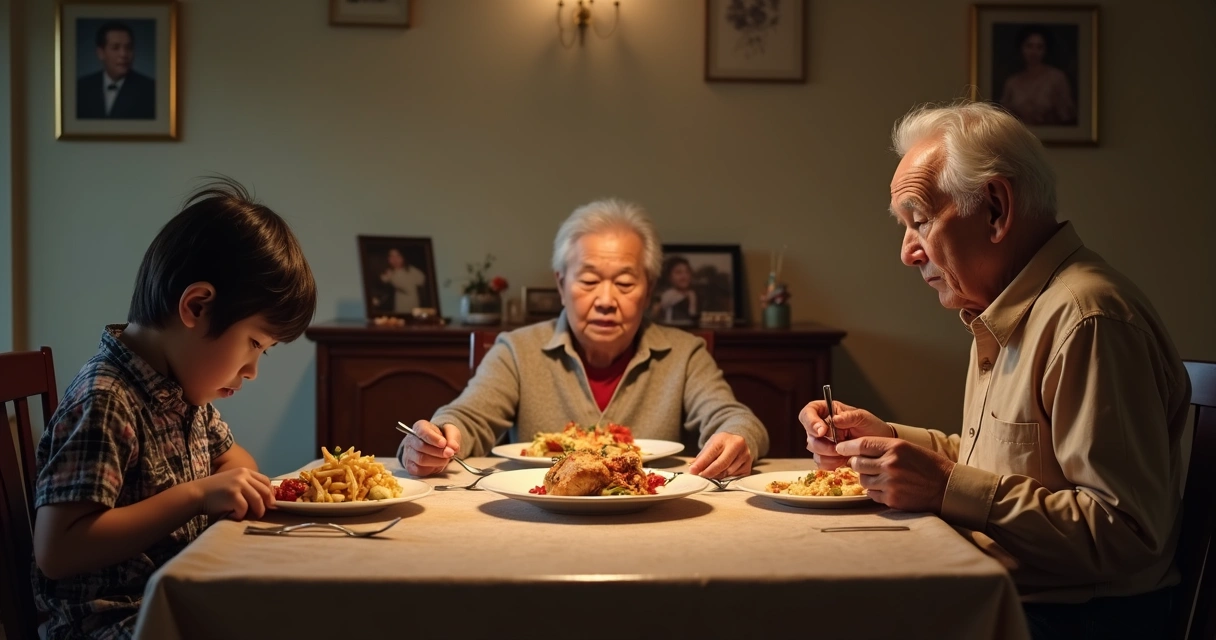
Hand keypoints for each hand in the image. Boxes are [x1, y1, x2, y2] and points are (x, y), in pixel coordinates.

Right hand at [194, 468, 273, 519]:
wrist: (197, 493)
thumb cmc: (216, 491)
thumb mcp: (234, 482)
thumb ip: (248, 486)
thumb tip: (266, 499)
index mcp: (245, 471)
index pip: (266, 481)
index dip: (270, 493)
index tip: (269, 503)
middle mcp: (243, 475)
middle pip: (265, 491)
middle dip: (266, 504)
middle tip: (262, 513)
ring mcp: (238, 484)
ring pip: (258, 501)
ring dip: (256, 512)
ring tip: (250, 517)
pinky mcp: (233, 495)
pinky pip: (244, 508)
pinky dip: (240, 515)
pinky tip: (233, 516)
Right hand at [399, 420, 461, 476]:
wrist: (435, 447)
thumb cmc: (441, 437)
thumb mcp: (450, 432)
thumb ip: (452, 438)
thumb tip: (453, 448)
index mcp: (419, 427)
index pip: (422, 431)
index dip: (433, 438)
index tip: (443, 443)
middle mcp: (410, 440)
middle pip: (421, 446)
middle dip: (438, 451)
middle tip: (450, 453)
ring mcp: (408, 454)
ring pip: (421, 459)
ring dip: (437, 461)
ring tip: (446, 459)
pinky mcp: (410, 467)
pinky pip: (420, 470)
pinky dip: (431, 469)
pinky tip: (437, 464)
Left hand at [688, 432, 751, 477]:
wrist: (738, 442)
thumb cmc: (722, 445)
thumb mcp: (711, 445)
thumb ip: (701, 457)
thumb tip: (693, 469)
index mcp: (724, 438)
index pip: (711, 453)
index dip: (701, 464)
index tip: (693, 471)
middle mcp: (737, 445)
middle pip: (721, 464)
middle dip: (709, 472)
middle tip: (701, 477)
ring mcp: (745, 456)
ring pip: (728, 472)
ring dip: (717, 477)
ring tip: (711, 475)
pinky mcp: (748, 467)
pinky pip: (735, 477)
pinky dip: (726, 479)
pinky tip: (722, 476)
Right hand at [799, 399, 892, 469]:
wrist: (879, 446)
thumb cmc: (871, 427)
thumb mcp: (863, 418)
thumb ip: (849, 417)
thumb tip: (835, 420)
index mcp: (826, 411)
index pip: (808, 413)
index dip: (811, 422)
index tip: (822, 431)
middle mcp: (821, 425)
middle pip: (809, 435)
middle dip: (822, 444)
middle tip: (838, 448)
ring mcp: (822, 441)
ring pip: (813, 450)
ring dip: (828, 455)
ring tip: (845, 454)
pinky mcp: (826, 456)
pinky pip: (820, 462)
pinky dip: (830, 463)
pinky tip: (842, 460)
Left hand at [834, 437, 954, 512]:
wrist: (946, 487)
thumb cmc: (928, 466)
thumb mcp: (907, 448)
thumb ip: (883, 448)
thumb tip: (857, 450)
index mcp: (895, 448)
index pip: (862, 444)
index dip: (847, 446)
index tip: (840, 448)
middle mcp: (890, 464)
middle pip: (857, 463)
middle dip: (857, 463)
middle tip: (863, 464)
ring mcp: (890, 483)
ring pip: (863, 480)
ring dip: (867, 478)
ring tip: (881, 476)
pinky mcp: (891, 499)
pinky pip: (872, 494)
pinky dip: (875, 491)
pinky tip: (887, 487)